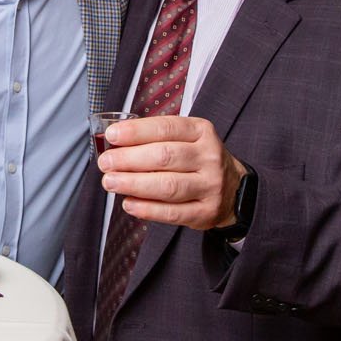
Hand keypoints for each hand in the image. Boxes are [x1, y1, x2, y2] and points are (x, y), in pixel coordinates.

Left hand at [97, 115, 245, 229]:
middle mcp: (209, 157)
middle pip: (164, 157)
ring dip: (133, 184)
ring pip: (167, 185)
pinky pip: (172, 212)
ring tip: (110, 182)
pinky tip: (128, 204)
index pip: (165, 128)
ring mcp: (210, 186)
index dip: (136, 132)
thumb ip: (155, 139)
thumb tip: (114, 144)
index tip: (112, 135)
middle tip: (106, 163)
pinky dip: (147, 209)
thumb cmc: (197, 160)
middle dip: (129, 159)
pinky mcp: (206, 212)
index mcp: (201, 132)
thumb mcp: (186, 139)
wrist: (234, 190)